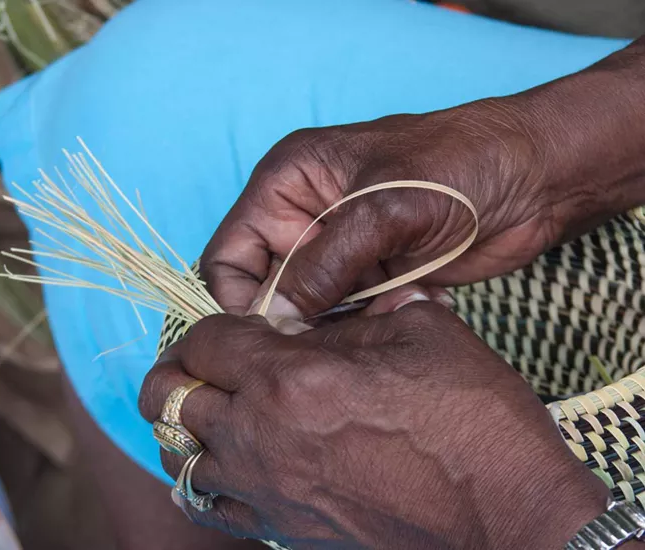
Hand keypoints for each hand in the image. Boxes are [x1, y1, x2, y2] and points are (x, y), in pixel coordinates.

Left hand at [139, 296, 608, 548]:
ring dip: (190, 421)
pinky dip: (207, 473)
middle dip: (182, 369)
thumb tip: (332, 307)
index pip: (204, 340)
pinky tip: (238, 457)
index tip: (239, 326)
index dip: (213, 324)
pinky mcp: (284, 529)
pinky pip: (210, 502)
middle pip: (167, 396)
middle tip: (211, 360)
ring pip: (179, 453)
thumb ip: (360, 312)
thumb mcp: (422, 331)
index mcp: (292, 377)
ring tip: (221, 406)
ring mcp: (267, 490)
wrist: (508, 516)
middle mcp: (261, 435)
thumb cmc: (473, 418)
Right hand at [200, 38, 644, 318]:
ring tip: (383, 311)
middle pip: (266, 289)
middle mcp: (304, 219)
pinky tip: (407, 304)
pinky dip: (368, 324)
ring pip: (308, 310)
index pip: (228, 254)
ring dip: (337, 323)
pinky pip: (347, 318)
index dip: (239, 299)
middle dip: (294, 317)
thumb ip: (324, 264)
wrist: (533, 179)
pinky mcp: (372, 278)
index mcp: (288, 184)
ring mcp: (340, 252)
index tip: (270, 337)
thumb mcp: (383, 208)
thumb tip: (276, 320)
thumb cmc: (459, 165)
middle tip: (332, 337)